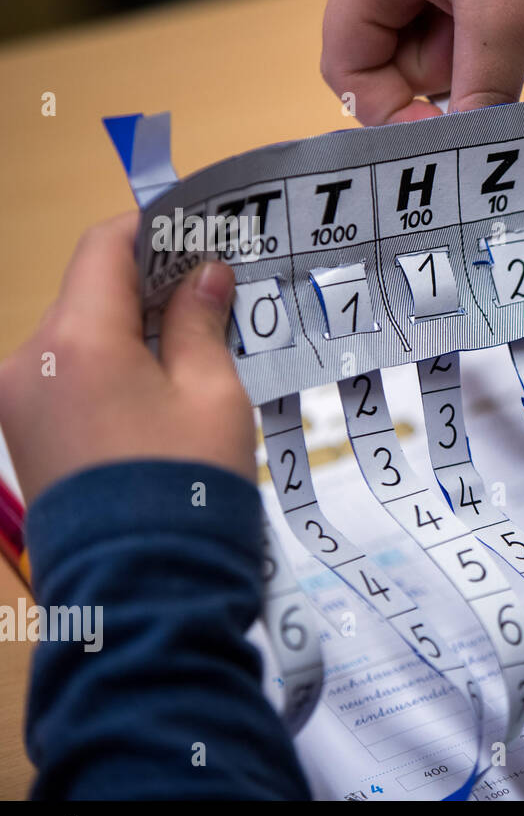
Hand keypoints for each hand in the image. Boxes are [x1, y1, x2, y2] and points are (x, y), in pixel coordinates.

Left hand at [0, 213, 254, 502]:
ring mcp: (17, 402)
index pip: (103, 249)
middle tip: (212, 297)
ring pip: (77, 338)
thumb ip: (200, 323)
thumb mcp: (212, 393)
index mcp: (75, 340)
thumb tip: (203, 275)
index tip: (198, 232)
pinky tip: (157, 395)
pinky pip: (66, 378)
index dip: (152, 229)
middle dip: (148, 289)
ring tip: (193, 355)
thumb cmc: (187, 483)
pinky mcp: (23, 436)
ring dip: (130, 333)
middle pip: (88, 294)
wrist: (143, 586)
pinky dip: (110, 370)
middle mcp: (28, 361)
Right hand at [321, 0, 523, 124]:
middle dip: (446, 80)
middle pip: (394, 66)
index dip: (388, 114)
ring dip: (476, 62)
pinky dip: (492, 44)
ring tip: (513, 21)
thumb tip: (473, 156)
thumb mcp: (505, 11)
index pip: (348, 68)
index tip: (442, 138)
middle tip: (493, 69)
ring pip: (437, 55)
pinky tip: (519, 19)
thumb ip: (485, 88)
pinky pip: (465, 33)